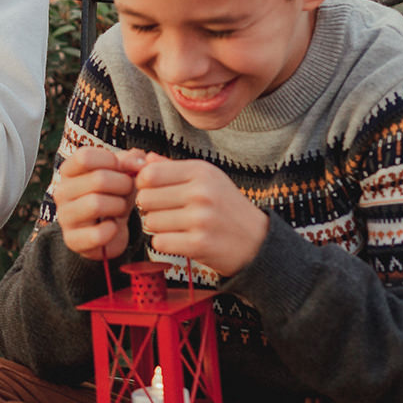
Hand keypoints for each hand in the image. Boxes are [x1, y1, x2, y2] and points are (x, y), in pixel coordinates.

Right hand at [51, 147, 147, 259]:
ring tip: (121, 209)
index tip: (125, 169)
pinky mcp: (72, 240)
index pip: (85, 157)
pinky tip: (113, 227)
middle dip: (124, 185)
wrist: (109, 231)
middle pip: (98, 179)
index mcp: (69, 171)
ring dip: (119, 207)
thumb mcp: (122, 174)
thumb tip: (139, 160)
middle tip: (129, 192)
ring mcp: (64, 216)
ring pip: (96, 204)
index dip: (112, 161)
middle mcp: (61, 191)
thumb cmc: (114, 197)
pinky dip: (113, 230)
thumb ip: (131, 161)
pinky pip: (97, 233)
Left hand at [132, 156, 269, 276]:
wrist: (258, 241)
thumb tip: (145, 158)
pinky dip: (165, 244)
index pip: (149, 174)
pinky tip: (180, 240)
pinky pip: (160, 242)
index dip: (144, 185)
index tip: (154, 192)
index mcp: (201, 171)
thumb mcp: (208, 179)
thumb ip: (174, 168)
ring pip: (150, 222)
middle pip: (145, 198)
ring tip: (178, 226)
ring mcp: (200, 218)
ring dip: (159, 228)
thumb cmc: (228, 208)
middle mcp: (201, 192)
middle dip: (150, 208)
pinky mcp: (199, 244)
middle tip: (167, 212)